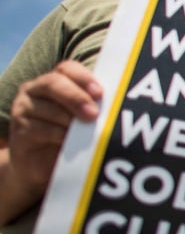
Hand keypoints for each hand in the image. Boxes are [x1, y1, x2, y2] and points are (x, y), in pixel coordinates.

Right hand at [6, 61, 102, 193]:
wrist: (41, 164)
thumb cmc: (69, 136)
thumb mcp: (83, 119)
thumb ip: (94, 107)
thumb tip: (117, 104)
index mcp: (55, 81)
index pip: (66, 68)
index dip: (83, 77)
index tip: (100, 93)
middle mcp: (35, 90)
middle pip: (53, 83)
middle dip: (76, 97)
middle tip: (93, 114)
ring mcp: (24, 108)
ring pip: (47, 108)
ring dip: (69, 120)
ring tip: (86, 131)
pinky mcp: (19, 129)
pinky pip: (38, 128)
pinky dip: (58, 134)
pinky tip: (69, 141)